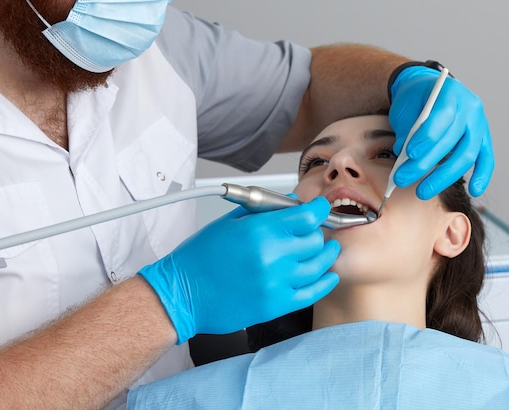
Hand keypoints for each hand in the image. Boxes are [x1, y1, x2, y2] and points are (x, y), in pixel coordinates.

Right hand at [138, 197, 339, 343]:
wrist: (181, 294)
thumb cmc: (198, 259)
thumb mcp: (228, 223)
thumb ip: (262, 211)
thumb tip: (289, 202)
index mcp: (259, 231)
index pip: (308, 215)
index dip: (319, 208)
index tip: (320, 208)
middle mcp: (272, 256)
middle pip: (315, 240)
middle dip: (317, 232)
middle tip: (312, 231)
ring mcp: (276, 283)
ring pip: (319, 266)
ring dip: (325, 255)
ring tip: (326, 250)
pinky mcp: (276, 305)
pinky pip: (312, 293)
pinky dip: (324, 283)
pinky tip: (327, 275)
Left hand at [389, 66, 493, 198]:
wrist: (429, 91)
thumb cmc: (416, 100)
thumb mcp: (405, 108)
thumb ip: (406, 131)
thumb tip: (405, 160)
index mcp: (450, 92)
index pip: (443, 115)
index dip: (427, 136)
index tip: (408, 153)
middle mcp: (470, 107)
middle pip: (452, 141)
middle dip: (424, 164)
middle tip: (402, 178)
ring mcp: (480, 124)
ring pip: (466, 155)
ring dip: (443, 177)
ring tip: (422, 191)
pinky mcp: (484, 139)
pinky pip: (486, 159)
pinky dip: (481, 176)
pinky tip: (474, 192)